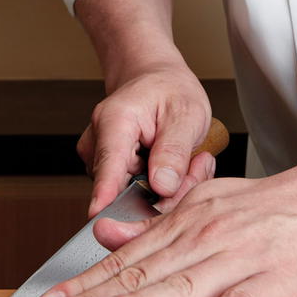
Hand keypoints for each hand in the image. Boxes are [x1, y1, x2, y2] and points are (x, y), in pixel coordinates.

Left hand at [37, 158, 296, 296]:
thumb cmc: (266, 209)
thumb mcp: (202, 204)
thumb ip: (152, 223)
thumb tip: (103, 231)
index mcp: (183, 224)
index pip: (124, 259)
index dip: (82, 282)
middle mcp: (203, 240)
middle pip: (141, 274)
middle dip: (92, 296)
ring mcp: (237, 262)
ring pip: (182, 286)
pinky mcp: (272, 284)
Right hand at [76, 65, 216, 214]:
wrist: (155, 80)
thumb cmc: (169, 90)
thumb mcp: (186, 112)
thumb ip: (174, 150)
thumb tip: (162, 187)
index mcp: (115, 120)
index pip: (109, 164)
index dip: (105, 193)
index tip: (98, 215)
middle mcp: (99, 141)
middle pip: (127, 190)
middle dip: (167, 191)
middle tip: (197, 164)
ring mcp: (100, 159)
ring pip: (134, 196)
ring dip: (167, 189)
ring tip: (186, 160)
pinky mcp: (107, 172)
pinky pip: (135, 195)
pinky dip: (160, 187)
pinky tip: (173, 167)